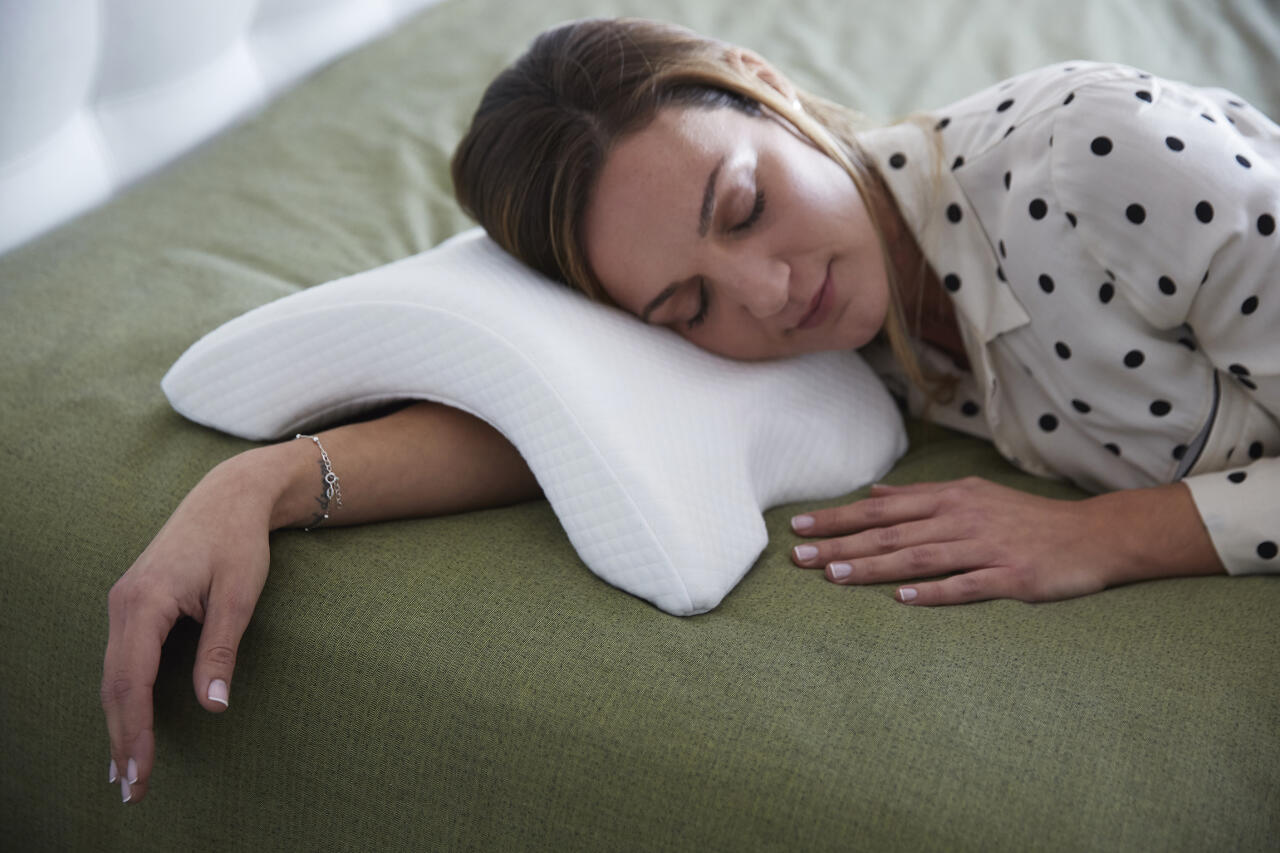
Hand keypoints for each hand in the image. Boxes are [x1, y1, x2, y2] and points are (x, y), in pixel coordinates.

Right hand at [101, 454, 276, 803]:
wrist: (228, 497)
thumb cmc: (238, 542)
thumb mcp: (239, 594)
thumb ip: (221, 649)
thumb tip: (212, 705)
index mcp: (145, 602)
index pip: (131, 681)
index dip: (135, 732)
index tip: (140, 773)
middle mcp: (124, 604)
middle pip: (114, 686)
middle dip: (122, 739)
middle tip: (131, 790)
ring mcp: (124, 604)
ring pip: (113, 676)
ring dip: (118, 723)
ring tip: (126, 771)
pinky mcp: (133, 605)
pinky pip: (120, 660)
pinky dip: (122, 698)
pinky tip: (127, 724)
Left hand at [788, 477, 1221, 605]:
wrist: (1090, 536)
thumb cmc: (1023, 519)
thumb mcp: (972, 496)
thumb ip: (922, 496)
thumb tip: (876, 492)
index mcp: (950, 498)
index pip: (882, 508)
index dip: (838, 518)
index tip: (799, 527)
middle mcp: (961, 518)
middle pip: (891, 531)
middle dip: (841, 543)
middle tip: (799, 557)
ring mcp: (985, 547)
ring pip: (919, 557)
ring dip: (874, 566)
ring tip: (834, 575)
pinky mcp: (1009, 577)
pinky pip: (964, 585)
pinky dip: (932, 592)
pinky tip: (902, 598)